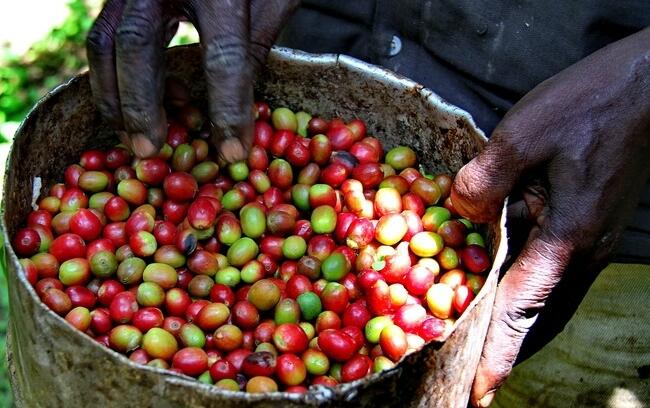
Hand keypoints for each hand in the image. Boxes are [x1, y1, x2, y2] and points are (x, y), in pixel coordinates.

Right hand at [86, 0, 298, 159]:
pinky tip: (134, 101)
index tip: (234, 153)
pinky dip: (113, 75)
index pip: (223, 55)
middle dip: (142, 106)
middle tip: (149, 152)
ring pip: (105, 40)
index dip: (229, 109)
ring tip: (132, 136)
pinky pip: (105, 33)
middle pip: (137, 47)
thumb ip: (255, 46)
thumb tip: (240, 110)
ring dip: (113, 95)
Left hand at [450, 28, 649, 406]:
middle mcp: (582, 253)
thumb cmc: (590, 105)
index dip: (496, 352)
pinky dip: (528, 298)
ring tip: (484, 349)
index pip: (523, 310)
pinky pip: (555, 278)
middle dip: (506, 352)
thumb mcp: (522, 134)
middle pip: (540, 320)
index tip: (478, 390)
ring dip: (517, 330)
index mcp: (567, 238)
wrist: (647, 87)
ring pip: (550, 304)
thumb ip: (483, 180)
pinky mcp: (588, 227)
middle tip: (472, 379)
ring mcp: (590, 243)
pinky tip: (506, 294)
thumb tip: (457, 209)